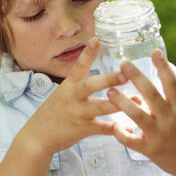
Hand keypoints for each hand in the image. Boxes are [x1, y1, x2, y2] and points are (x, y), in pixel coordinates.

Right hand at [20, 37, 126, 153]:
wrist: (38, 136)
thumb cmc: (53, 114)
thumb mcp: (62, 95)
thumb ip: (81, 88)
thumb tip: (101, 81)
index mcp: (68, 86)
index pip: (78, 66)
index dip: (87, 53)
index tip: (96, 39)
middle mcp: (73, 97)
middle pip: (91, 85)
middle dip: (109, 79)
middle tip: (125, 74)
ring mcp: (78, 113)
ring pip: (100, 107)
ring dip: (119, 104)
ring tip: (137, 100)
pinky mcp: (82, 129)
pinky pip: (102, 128)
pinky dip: (117, 129)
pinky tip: (129, 129)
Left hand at [107, 50, 175, 175]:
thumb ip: (163, 100)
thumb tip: (143, 84)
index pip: (172, 84)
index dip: (164, 67)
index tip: (154, 51)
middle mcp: (170, 120)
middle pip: (152, 95)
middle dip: (137, 78)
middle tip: (123, 63)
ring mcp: (159, 135)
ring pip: (138, 116)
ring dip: (122, 103)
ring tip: (109, 91)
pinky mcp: (149, 150)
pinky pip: (131, 140)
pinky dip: (121, 133)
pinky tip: (113, 126)